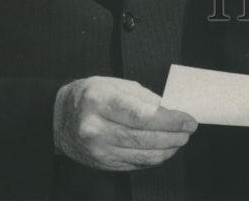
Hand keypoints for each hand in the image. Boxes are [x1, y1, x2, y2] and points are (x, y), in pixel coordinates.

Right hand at [53, 76, 197, 171]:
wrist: (59, 118)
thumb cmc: (91, 95)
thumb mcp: (116, 84)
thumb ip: (144, 98)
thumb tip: (171, 110)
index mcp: (100, 101)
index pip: (141, 116)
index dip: (169, 120)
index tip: (188, 120)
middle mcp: (96, 129)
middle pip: (144, 138)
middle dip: (172, 136)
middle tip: (188, 131)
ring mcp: (97, 150)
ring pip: (141, 155)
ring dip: (167, 149)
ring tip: (180, 140)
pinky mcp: (101, 164)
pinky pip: (134, 164)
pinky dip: (153, 158)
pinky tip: (163, 150)